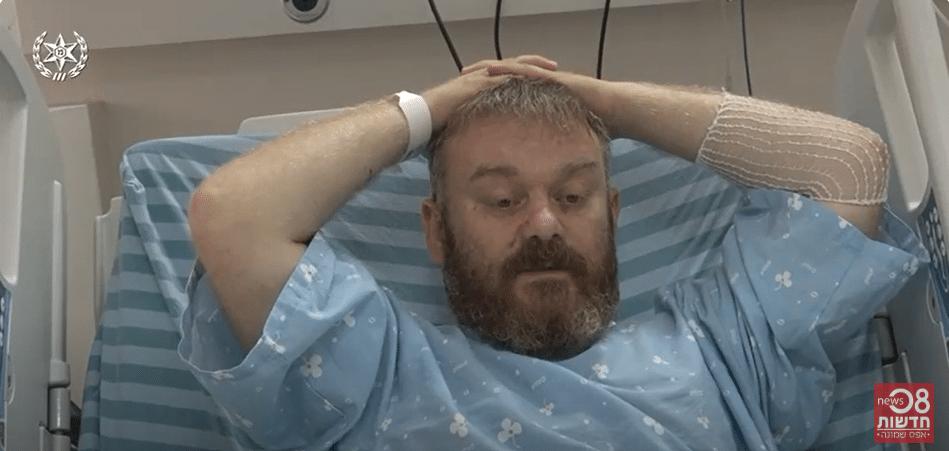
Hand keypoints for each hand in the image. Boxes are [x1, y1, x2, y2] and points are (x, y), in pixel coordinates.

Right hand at [421, 55, 558, 131]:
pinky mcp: (475, 84)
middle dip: (534, 65)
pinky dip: (518, 74)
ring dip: (531, 66)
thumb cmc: (436, 125)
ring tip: (551, 68)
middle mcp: (479, 77)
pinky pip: (501, 76)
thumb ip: (475, 127)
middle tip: (554, 67)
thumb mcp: (462, 124)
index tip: (543, 78)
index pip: (505, 75)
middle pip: (512, 65)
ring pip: (510, 66)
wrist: (420, 119)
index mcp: (477, 85)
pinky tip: (534, 76)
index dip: (524, 75)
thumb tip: (483, 143)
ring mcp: (477, 79)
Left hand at [461, 57, 616, 137]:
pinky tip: (494, 71)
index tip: (467, 96)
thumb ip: (549, 145)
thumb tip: (540, 167)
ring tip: (469, 71)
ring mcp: (549, 78)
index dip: (487, 92)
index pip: (508, 91)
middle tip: (459, 78)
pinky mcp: (556, 78)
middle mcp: (542, 84)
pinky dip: (511, 70)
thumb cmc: (594, 124)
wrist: (617, 111)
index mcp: (540, 96)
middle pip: (506, 76)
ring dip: (490, 69)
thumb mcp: (563, 135)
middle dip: (482, 77)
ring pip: (514, 69)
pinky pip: (529, 72)